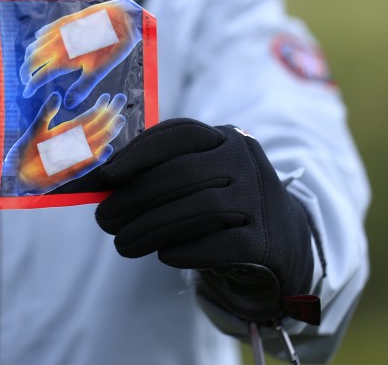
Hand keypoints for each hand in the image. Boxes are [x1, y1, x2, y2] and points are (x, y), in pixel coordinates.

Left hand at [2, 91, 127, 194]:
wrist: (17, 175)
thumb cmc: (25, 152)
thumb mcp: (35, 130)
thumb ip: (46, 113)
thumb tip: (57, 95)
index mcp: (66, 132)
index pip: (87, 118)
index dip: (98, 107)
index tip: (107, 95)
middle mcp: (74, 144)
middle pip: (96, 128)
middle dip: (109, 114)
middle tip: (121, 99)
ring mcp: (74, 157)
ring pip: (96, 144)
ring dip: (108, 132)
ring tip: (120, 119)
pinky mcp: (70, 172)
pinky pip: (87, 165)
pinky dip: (96, 158)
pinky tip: (106, 149)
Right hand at [20, 0, 141, 107]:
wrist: (120, 18)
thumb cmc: (111, 47)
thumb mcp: (98, 71)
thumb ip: (81, 88)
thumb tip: (67, 104)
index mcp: (63, 59)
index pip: (39, 76)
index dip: (30, 86)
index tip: (26, 93)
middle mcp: (56, 44)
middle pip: (31, 59)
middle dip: (25, 71)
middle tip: (25, 80)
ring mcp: (59, 31)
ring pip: (35, 45)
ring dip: (30, 57)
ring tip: (31, 65)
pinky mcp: (64, 21)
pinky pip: (44, 31)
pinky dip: (38, 40)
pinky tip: (39, 42)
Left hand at [95, 119, 315, 323]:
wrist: (283, 240)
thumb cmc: (224, 203)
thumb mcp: (203, 176)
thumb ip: (163, 173)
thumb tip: (106, 184)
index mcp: (226, 138)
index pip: (180, 133)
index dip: (139, 152)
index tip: (107, 176)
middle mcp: (247, 161)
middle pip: (182, 174)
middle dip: (135, 198)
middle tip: (104, 219)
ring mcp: (260, 199)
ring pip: (198, 209)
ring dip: (151, 228)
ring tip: (122, 243)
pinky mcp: (266, 240)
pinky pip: (219, 245)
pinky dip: (186, 250)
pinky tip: (163, 254)